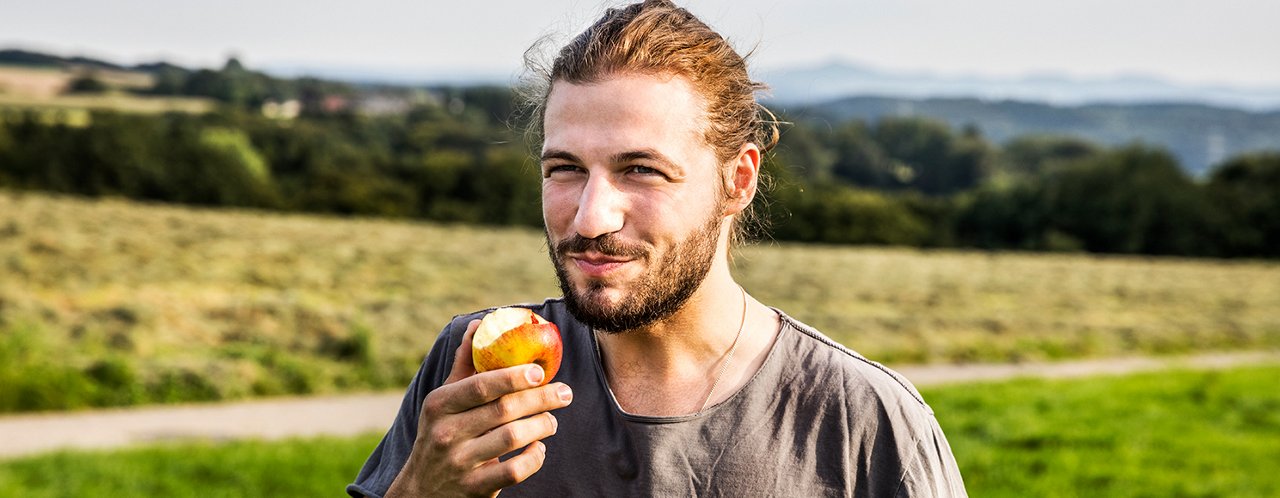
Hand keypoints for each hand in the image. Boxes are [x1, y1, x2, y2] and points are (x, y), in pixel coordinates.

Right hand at [385, 319, 573, 497]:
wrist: (420, 490)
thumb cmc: (439, 434)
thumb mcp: (443, 401)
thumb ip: (463, 364)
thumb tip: (479, 324)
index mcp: (439, 404)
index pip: (481, 385)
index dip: (513, 376)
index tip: (540, 371)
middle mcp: (446, 432)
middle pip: (504, 410)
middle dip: (541, 399)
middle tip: (565, 393)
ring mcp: (459, 462)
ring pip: (512, 438)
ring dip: (541, 426)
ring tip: (551, 421)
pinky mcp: (474, 488)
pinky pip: (514, 471)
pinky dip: (533, 458)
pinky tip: (538, 448)